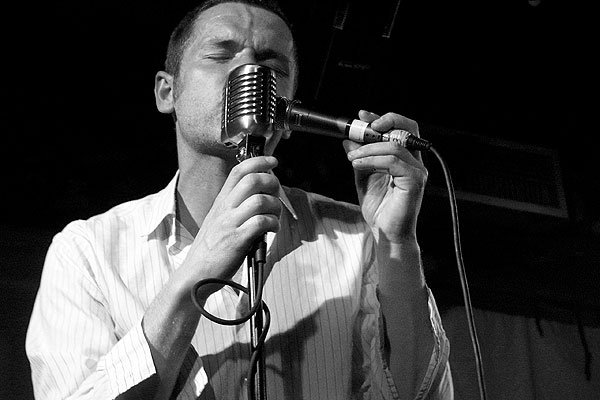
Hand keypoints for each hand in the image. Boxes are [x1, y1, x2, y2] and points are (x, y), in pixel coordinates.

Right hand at [180, 156, 281, 297]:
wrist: (195, 274)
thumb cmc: (211, 249)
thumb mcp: (218, 220)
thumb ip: (235, 207)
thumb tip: (260, 195)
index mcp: (221, 201)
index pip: (238, 171)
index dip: (258, 161)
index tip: (272, 161)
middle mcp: (225, 209)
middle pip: (252, 180)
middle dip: (272, 182)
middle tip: (277, 194)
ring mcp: (230, 223)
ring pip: (260, 200)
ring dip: (275, 206)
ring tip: (275, 217)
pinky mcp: (237, 240)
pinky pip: (262, 222)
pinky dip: (273, 224)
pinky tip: (271, 230)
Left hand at [344, 111, 427, 242]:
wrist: (386, 233)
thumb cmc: (379, 208)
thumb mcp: (363, 177)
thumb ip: (359, 158)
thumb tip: (348, 140)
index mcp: (405, 158)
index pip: (400, 129)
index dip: (383, 118)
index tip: (362, 115)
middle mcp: (414, 162)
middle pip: (407, 128)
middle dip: (384, 122)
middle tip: (362, 128)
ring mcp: (417, 171)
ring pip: (394, 145)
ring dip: (369, 147)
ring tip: (352, 157)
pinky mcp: (414, 181)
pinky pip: (393, 162)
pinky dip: (373, 160)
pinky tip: (358, 164)